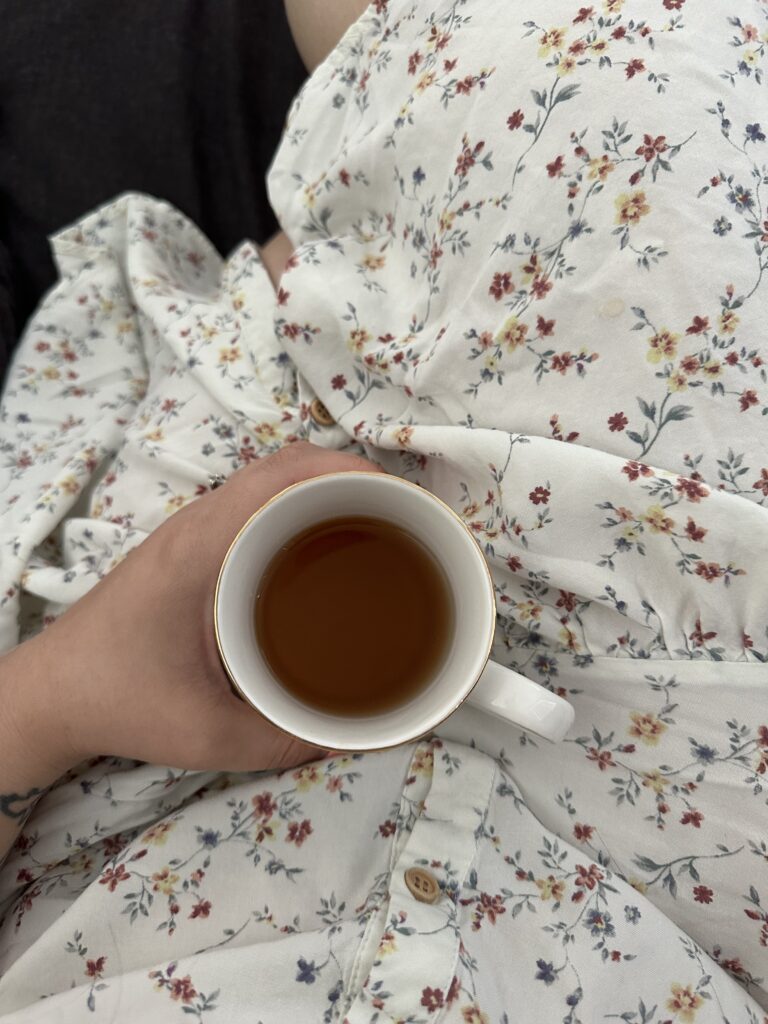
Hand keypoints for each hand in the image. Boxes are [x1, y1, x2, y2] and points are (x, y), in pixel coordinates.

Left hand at [6, 442, 383, 778]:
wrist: (53, 693)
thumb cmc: (120, 702)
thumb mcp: (207, 733)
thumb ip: (286, 739)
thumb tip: (364, 735)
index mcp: (203, 547)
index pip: (283, 473)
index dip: (348, 470)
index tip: (400, 498)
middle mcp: (199, 523)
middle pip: (286, 465)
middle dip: (352, 475)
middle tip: (403, 516)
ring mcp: (193, 529)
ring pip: (271, 479)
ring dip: (326, 487)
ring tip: (378, 524)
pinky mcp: (192, 545)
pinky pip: (256, 503)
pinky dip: (300, 505)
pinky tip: (326, 545)